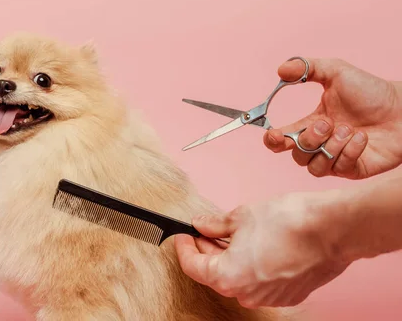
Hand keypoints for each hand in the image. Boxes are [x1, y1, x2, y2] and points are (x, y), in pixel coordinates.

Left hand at [174, 192, 349, 307]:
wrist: (333, 229)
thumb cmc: (289, 222)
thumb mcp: (241, 216)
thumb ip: (214, 225)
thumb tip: (200, 224)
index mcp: (228, 277)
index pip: (193, 266)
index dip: (184, 248)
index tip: (182, 235)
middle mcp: (246, 294)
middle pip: (215, 273)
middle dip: (207, 250)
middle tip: (205, 230)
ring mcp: (269, 298)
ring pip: (238, 277)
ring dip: (230, 257)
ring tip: (231, 234)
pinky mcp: (288, 295)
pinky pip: (259, 281)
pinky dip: (251, 264)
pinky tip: (254, 245)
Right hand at [264, 58, 401, 178]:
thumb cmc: (372, 91)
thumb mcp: (337, 72)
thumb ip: (306, 67)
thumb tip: (280, 69)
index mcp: (311, 124)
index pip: (282, 140)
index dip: (273, 141)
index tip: (274, 134)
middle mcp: (320, 145)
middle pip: (296, 155)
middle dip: (309, 139)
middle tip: (328, 123)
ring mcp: (335, 159)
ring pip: (314, 166)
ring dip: (329, 147)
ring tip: (349, 130)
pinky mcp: (353, 170)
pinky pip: (338, 168)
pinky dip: (349, 152)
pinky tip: (362, 138)